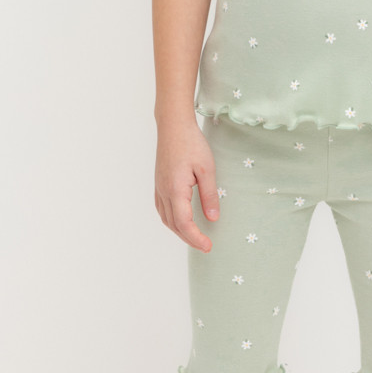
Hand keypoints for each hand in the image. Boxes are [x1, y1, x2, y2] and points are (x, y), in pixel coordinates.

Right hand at [154, 121, 220, 252]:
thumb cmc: (192, 144)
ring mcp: (158, 188)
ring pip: (166, 219)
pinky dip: (172, 221)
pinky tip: (181, 221)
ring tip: (195, 237)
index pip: (184, 223)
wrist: (173, 126)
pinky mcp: (158, 184)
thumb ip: (209, 195)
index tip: (208, 246)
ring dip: (180, 232)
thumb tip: (213, 219)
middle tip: (205, 246)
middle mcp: (163, 192)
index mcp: (175, 190)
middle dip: (189, 239)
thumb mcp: (207, 169)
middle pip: (174, 225)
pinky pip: (162, 210)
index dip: (196, 238)